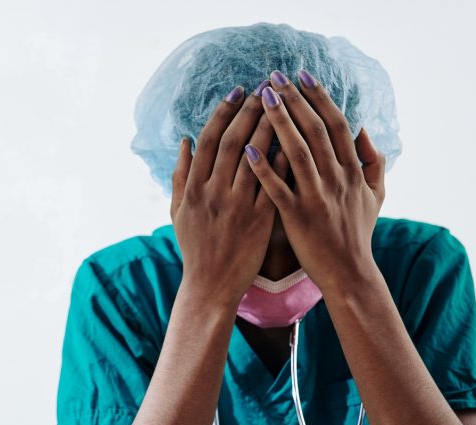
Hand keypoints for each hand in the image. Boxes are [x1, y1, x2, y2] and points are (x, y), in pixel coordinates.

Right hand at [171, 84, 290, 308]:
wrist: (211, 285)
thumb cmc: (194, 248)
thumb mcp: (177, 212)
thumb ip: (180, 175)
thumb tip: (186, 141)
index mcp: (193, 189)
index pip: (210, 140)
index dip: (224, 112)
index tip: (239, 91)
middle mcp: (214, 193)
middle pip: (235, 141)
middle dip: (252, 111)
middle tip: (268, 88)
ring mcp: (238, 207)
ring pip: (257, 158)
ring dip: (272, 127)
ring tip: (285, 105)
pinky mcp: (260, 220)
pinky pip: (275, 184)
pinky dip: (285, 161)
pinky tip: (298, 141)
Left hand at [244, 69, 385, 294]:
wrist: (349, 273)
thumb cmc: (358, 233)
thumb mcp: (377, 195)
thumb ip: (373, 161)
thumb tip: (362, 130)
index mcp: (353, 171)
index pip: (336, 124)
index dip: (319, 97)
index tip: (302, 75)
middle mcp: (336, 179)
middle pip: (314, 130)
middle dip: (294, 100)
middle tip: (274, 77)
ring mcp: (316, 197)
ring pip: (297, 152)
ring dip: (279, 122)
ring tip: (262, 98)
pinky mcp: (297, 217)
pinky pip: (278, 187)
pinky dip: (263, 167)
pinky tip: (248, 147)